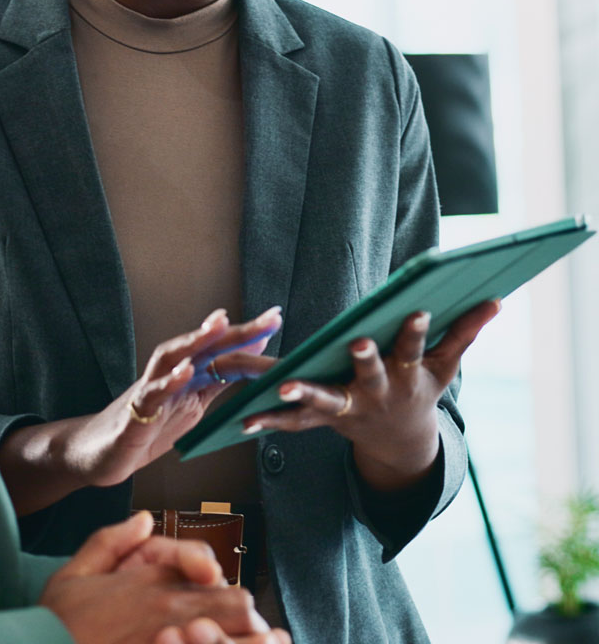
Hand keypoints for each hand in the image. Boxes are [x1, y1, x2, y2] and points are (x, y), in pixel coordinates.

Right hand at [40, 513, 287, 643]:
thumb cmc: (54, 626)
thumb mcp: (73, 574)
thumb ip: (111, 541)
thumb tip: (143, 519)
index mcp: (150, 580)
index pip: (211, 568)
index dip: (220, 584)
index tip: (214, 595)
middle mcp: (169, 609)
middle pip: (238, 605)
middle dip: (242, 619)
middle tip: (238, 632)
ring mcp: (170, 641)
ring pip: (232, 637)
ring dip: (239, 642)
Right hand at [76, 306, 281, 487]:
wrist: (104, 452)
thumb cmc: (148, 427)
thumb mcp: (192, 404)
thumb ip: (216, 381)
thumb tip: (249, 360)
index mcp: (187, 373)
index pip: (220, 349)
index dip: (248, 335)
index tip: (275, 317)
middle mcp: (169, 373)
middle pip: (202, 345)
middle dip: (235, 330)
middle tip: (268, 317)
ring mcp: (150, 389)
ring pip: (172, 357)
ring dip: (196, 340)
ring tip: (220, 324)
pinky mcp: (136, 412)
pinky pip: (152, 394)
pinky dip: (169, 381)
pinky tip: (185, 371)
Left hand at [240, 300, 499, 490]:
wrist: (400, 441)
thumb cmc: (421, 388)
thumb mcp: (445, 365)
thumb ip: (465, 331)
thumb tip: (496, 298)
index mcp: (406, 375)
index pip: (412, 348)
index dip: (415, 331)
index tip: (417, 310)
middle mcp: (377, 393)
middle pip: (369, 374)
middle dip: (366, 359)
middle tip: (359, 342)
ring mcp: (348, 409)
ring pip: (323, 401)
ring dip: (302, 395)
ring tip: (281, 389)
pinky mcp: (322, 420)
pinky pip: (292, 422)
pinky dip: (270, 418)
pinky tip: (242, 419)